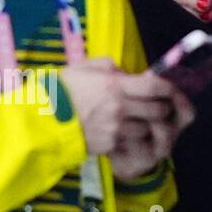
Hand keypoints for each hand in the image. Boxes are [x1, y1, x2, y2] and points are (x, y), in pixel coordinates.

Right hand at [60, 59, 193, 178]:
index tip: (169, 89)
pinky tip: (119, 131)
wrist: (41, 119)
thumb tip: (124, 74)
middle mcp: (121, 108)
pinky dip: (129, 136)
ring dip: (145, 124)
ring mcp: (116, 129)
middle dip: (161, 107)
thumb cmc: (59, 89)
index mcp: (115, 85)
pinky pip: (129, 141)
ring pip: (146, 128)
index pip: (155, 87)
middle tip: (155, 105)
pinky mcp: (110, 145)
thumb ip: (107, 66)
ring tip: (136, 119)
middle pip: (157, 110)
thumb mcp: (81, 68)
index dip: (168, 88)